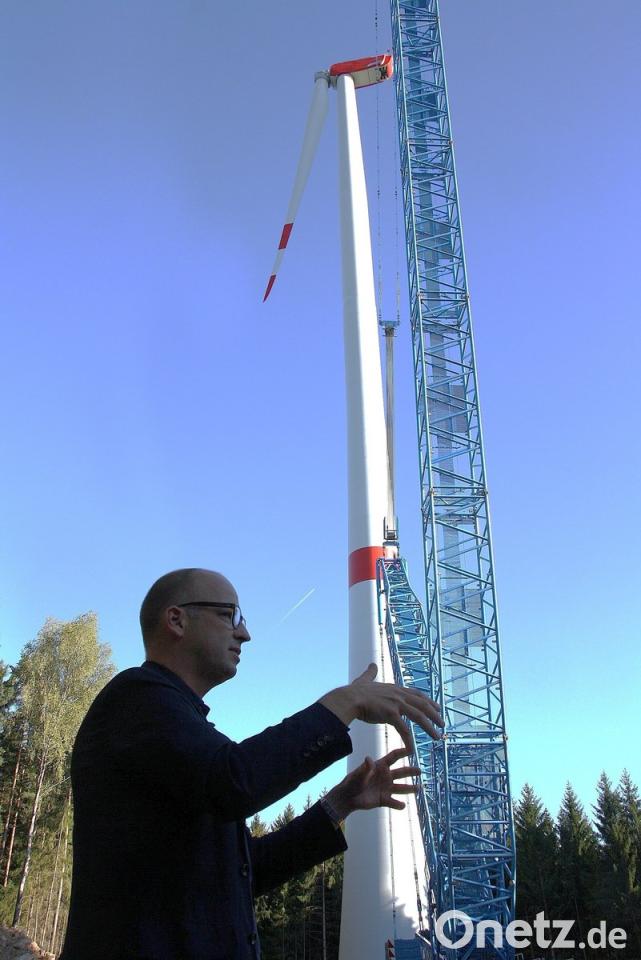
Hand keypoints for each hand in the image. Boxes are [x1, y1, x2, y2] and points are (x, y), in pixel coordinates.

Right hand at [319, 663, 443, 751]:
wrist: (348, 699)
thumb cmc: (354, 691)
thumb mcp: (366, 679)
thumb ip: (371, 673)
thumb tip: (372, 664)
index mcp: (395, 688)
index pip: (417, 694)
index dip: (428, 701)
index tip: (437, 707)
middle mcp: (398, 694)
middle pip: (422, 704)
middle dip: (435, 714)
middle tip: (443, 723)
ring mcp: (395, 704)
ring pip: (418, 716)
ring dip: (429, 727)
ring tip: (437, 737)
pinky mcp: (390, 714)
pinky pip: (404, 730)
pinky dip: (410, 740)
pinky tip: (413, 749)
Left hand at [326, 748, 420, 816]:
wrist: (348, 798)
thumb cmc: (352, 782)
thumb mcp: (358, 774)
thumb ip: (365, 768)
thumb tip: (368, 758)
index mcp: (380, 766)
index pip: (393, 757)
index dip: (402, 752)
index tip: (411, 749)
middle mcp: (386, 776)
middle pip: (401, 772)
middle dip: (411, 771)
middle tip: (420, 771)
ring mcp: (386, 788)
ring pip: (401, 788)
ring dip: (410, 788)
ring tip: (419, 788)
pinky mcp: (384, 800)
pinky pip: (394, 802)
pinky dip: (398, 805)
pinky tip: (403, 805)